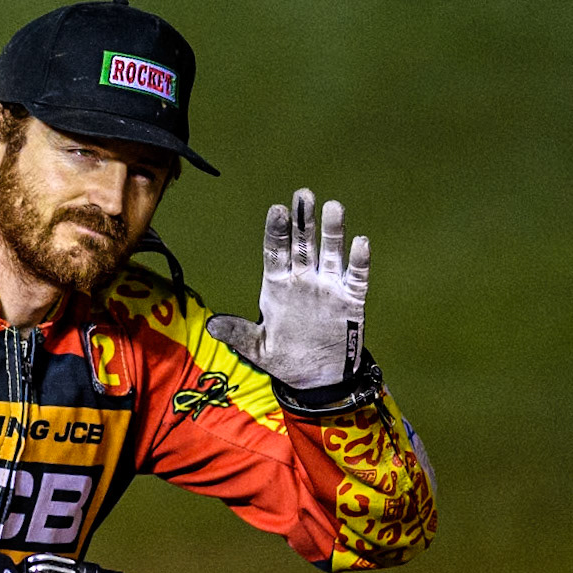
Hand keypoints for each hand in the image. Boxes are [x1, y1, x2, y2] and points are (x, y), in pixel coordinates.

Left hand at [206, 188, 369, 388]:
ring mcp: (328, 287)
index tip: (277, 210)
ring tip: (333, 207)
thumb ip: (238, 334)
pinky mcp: (351, 300)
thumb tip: (212, 326)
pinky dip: (359, 261)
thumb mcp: (257, 349)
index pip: (275, 253)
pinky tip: (360, 242)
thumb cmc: (285, 358)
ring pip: (331, 253)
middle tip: (303, 194)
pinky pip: (356, 276)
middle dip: (303, 220)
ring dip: (332, 231)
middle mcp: (303, 281)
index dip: (276, 232)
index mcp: (278, 287)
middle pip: (303, 245)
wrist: (319, 377)